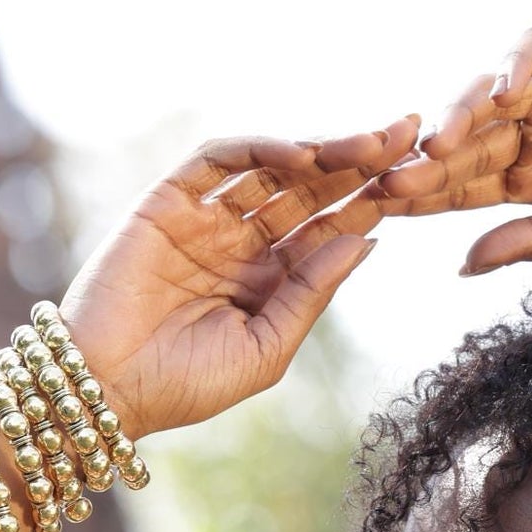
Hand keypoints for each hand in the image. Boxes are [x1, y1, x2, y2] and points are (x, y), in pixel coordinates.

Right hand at [51, 119, 425, 437]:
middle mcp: (240, 242)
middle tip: (413, 137)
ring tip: (372, 145)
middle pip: (311, 190)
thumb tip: (366, 239)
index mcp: (269, 280)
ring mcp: (205, 219)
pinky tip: (304, 154)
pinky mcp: (166, 202)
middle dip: (362, 164)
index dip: (376, 201)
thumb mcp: (267, 347)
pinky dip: (260, 148)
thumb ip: (312, 292)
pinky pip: (218, 160)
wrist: (104, 394)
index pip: (331, 228)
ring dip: (323, 151)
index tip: (426, 179)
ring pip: (273, 168)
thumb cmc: (183, 387)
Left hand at [372, 30, 531, 271]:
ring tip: (440, 142)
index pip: (460, 185)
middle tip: (384, 178)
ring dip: (462, 111)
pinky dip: (518, 60)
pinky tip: (505, 90)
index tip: (376, 214)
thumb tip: (461, 266)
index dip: (419, 196)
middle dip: (423, 158)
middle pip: (464, 138)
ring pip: (491, 91)